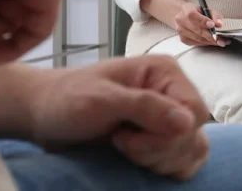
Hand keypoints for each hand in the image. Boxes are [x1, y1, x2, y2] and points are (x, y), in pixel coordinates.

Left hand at [28, 56, 210, 179]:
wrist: (46, 115)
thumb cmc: (67, 100)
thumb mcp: (100, 100)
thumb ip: (144, 106)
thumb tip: (188, 122)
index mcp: (165, 73)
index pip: (196, 112)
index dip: (167, 135)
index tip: (126, 139)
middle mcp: (175, 92)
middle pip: (194, 135)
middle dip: (157, 150)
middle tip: (120, 144)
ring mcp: (171, 116)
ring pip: (194, 150)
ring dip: (162, 161)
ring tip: (126, 150)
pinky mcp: (165, 137)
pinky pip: (188, 159)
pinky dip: (169, 167)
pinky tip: (142, 161)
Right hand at [174, 3, 226, 46]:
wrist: (184, 16)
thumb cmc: (197, 12)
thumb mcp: (207, 9)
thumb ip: (215, 15)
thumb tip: (219, 24)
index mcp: (186, 9)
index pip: (193, 16)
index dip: (203, 21)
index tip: (212, 25)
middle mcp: (181, 20)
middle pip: (196, 29)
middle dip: (210, 35)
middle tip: (220, 39)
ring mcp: (181, 31)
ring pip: (197, 38)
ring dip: (210, 41)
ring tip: (220, 41)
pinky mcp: (183, 39)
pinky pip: (196, 43)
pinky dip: (206, 43)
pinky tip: (213, 42)